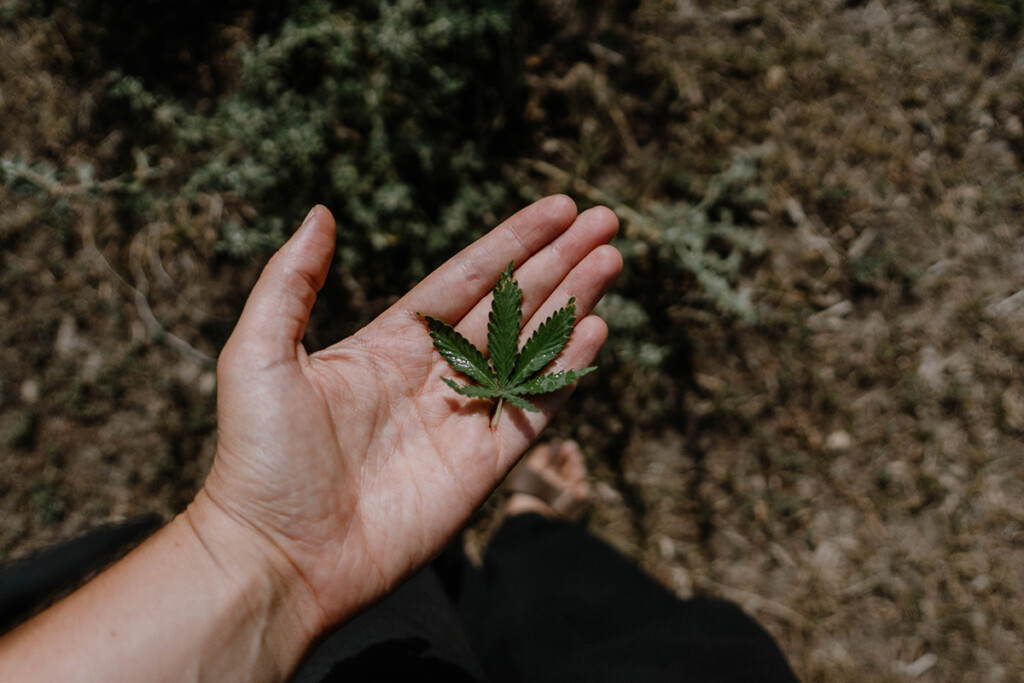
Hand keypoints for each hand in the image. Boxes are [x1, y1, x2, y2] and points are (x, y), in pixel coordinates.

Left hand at [193, 196, 621, 630]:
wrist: (277, 558)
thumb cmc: (257, 457)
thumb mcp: (258, 353)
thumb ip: (291, 281)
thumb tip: (321, 211)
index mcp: (388, 344)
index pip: (465, 279)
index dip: (513, 242)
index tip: (558, 208)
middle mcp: (432, 376)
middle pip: (510, 306)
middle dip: (558, 263)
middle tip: (606, 223)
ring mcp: (461, 422)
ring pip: (531, 351)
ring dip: (573, 305)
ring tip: (611, 261)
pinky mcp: (481, 468)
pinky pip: (534, 411)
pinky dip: (566, 371)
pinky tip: (594, 330)